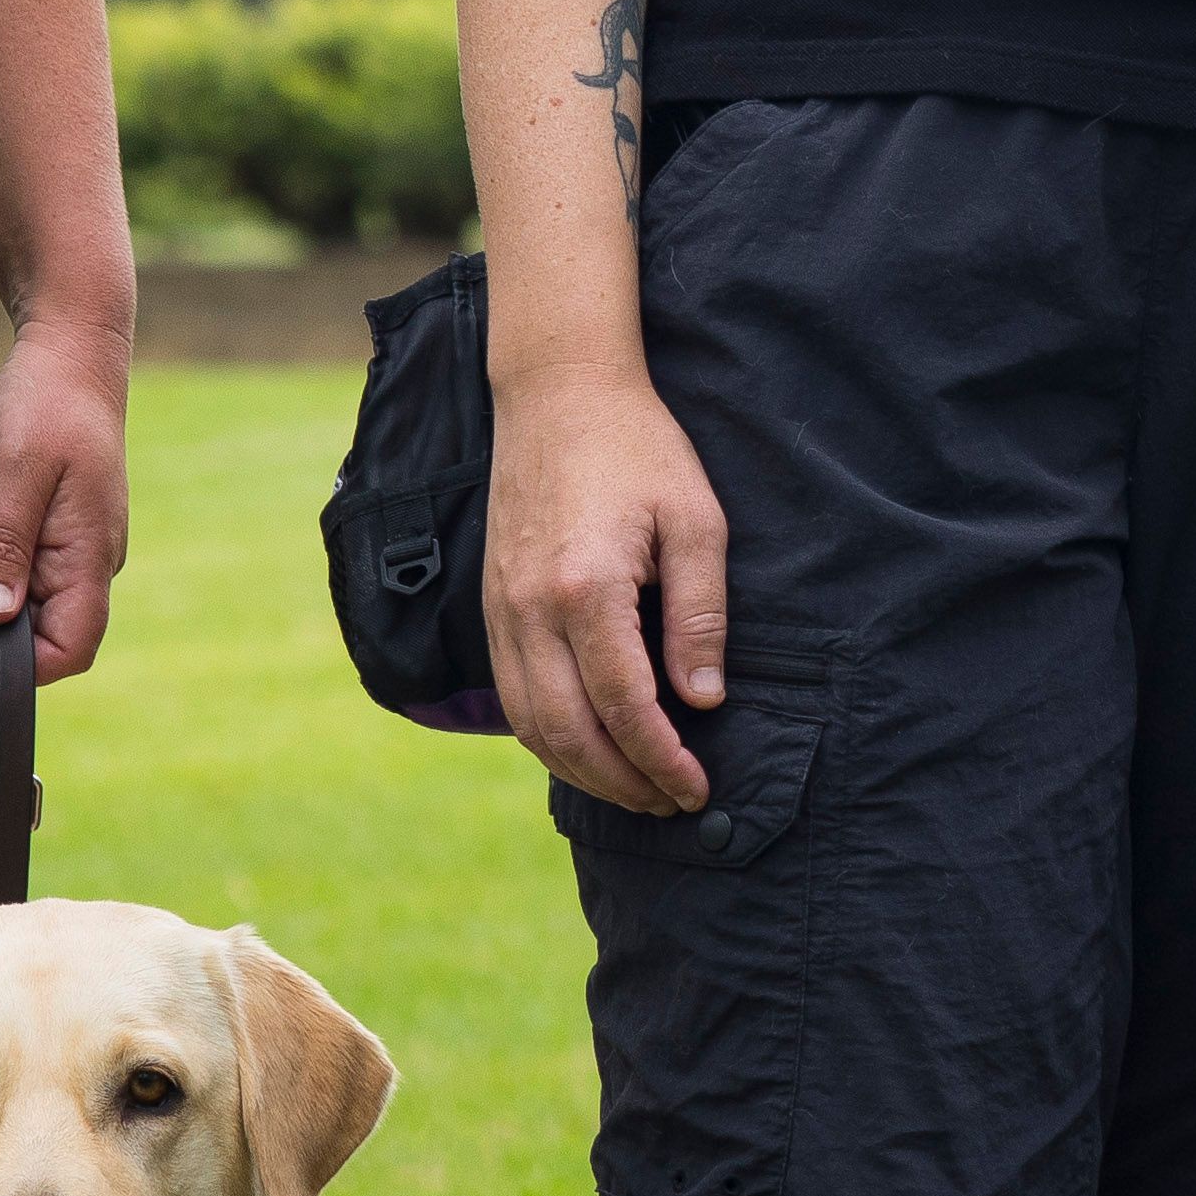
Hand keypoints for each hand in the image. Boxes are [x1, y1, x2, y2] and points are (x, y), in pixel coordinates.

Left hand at [0, 314, 130, 683]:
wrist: (69, 356)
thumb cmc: (48, 403)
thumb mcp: (16, 470)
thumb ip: (5, 546)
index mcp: (89, 557)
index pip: (67, 652)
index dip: (8, 654)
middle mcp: (85, 568)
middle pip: (30, 640)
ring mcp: (67, 556)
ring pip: (11, 614)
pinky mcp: (45, 541)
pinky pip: (6, 582)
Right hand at [488, 359, 731, 815]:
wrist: (557, 392)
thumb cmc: (639, 449)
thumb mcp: (695, 522)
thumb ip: (700, 615)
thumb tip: (704, 700)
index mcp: (586, 589)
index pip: (625, 706)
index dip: (662, 759)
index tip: (698, 788)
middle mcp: (531, 609)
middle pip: (570, 731)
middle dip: (623, 781)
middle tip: (672, 803)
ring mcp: (502, 609)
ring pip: (531, 724)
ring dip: (582, 771)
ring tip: (634, 790)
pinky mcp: (491, 605)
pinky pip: (511, 696)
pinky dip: (547, 738)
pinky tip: (586, 749)